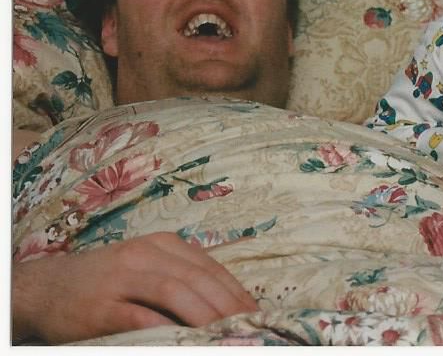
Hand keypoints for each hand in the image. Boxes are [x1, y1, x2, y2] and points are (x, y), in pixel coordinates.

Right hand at [11, 232, 256, 343]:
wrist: (45, 288)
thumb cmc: (106, 281)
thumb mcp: (147, 267)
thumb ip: (181, 278)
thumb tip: (226, 303)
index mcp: (163, 244)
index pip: (210, 267)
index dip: (235, 290)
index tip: (256, 312)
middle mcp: (145, 255)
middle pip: (197, 278)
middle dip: (228, 304)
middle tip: (249, 326)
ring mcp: (122, 278)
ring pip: (173, 291)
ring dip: (204, 315)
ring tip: (226, 333)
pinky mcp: (100, 306)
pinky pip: (139, 316)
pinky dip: (164, 328)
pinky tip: (183, 339)